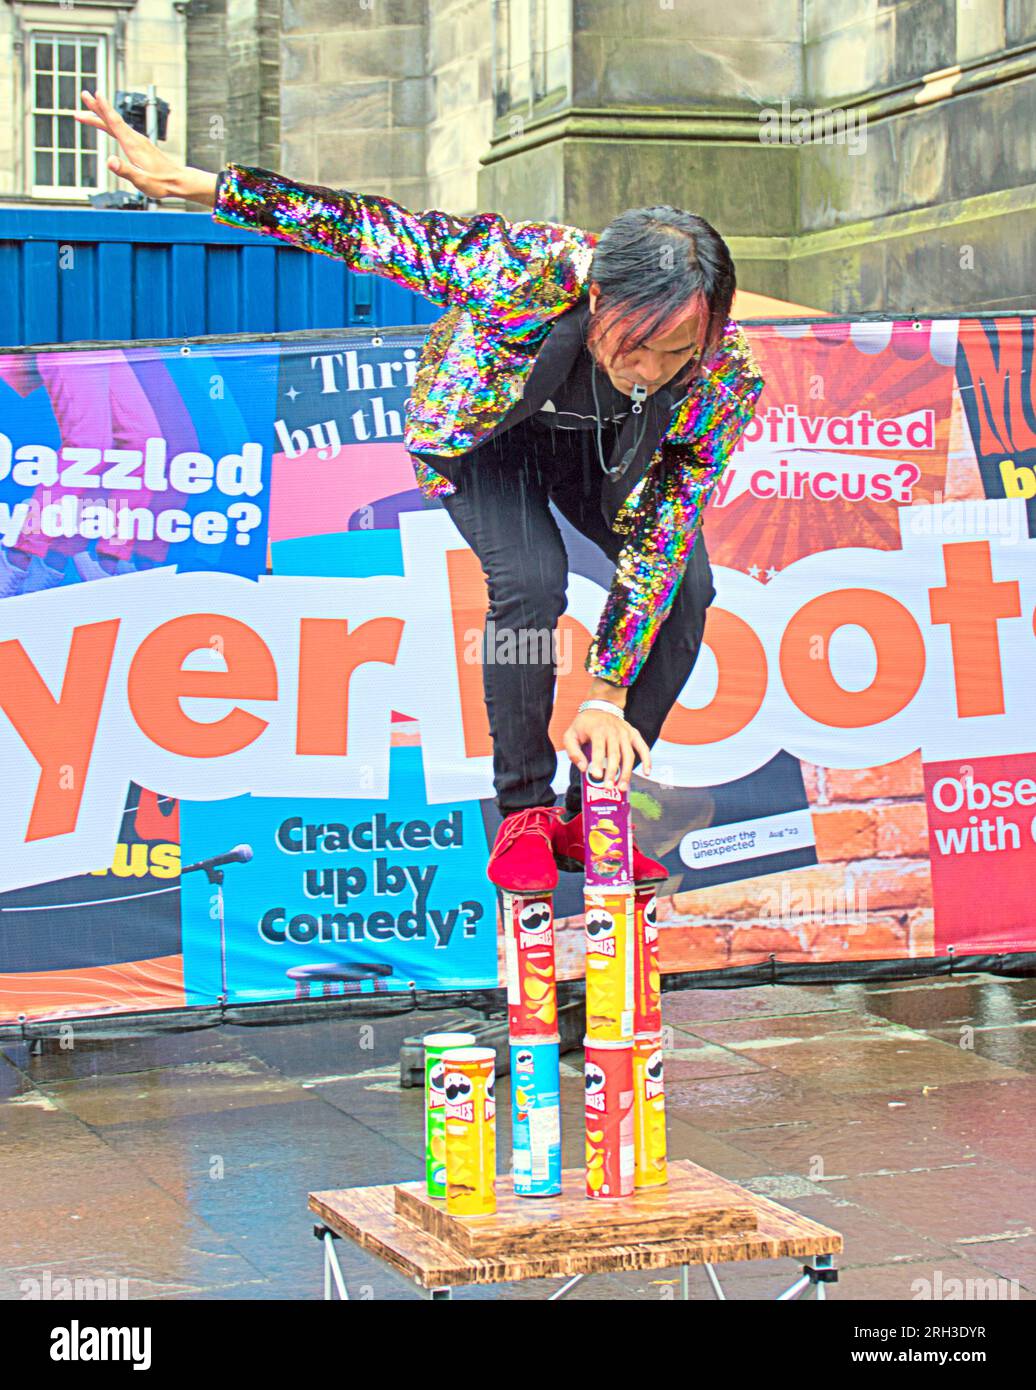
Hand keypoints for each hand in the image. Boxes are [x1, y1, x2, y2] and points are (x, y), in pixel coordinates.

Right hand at [73, 91, 216, 204]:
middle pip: (112, 120)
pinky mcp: (139, 145)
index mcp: (133, 145)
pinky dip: (109, 125)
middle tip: (83, 94)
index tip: (95, 94)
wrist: (179, 181)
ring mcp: (138, 141)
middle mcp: (135, 139)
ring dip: (100, 116)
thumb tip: (109, 161)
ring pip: (115, 124)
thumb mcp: (142, 181)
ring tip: (84, 113)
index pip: (116, 123)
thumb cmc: (161, 183)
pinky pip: (120, 130)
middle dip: (96, 107)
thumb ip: (125, 170)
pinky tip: (106, 125)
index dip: (104, 108)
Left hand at [562, 709, 651, 791]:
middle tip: (609, 787)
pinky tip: (647, 773)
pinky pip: (643, 747)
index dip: (598, 763)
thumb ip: (573, 752)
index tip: (596, 776)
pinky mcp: (633, 734)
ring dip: (627, 772)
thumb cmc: (584, 725)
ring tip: (622, 787)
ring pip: (629, 755)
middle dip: (612, 772)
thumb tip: (584, 769)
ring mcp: (625, 733)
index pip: (599, 748)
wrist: (600, 707)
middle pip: (615, 755)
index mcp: (598, 730)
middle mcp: (614, 731)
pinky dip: (647, 760)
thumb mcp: (570, 735)